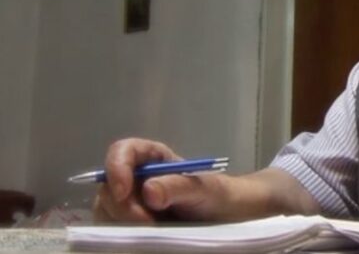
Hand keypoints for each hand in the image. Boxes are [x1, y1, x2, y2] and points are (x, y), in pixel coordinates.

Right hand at [93, 138, 231, 222]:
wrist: (224, 217)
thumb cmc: (215, 195)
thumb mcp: (201, 189)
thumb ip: (177, 187)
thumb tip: (148, 190)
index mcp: (152, 158)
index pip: (122, 151)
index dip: (117, 168)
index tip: (122, 193)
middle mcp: (136, 177)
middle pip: (108, 185)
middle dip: (123, 206)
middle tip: (148, 222)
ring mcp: (130, 201)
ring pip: (105, 208)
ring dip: (123, 222)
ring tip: (154, 229)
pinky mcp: (129, 223)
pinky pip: (112, 227)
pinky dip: (123, 234)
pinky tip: (147, 236)